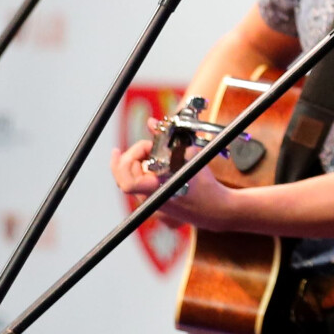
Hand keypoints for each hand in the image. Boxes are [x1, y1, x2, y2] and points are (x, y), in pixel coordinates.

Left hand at [109, 138, 241, 231]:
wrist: (216, 210)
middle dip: (132, 156)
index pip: (127, 182)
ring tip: (155, 152)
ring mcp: (152, 202)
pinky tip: (154, 161)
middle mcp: (151, 199)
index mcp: (158, 190)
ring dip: (138, 162)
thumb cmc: (207, 187)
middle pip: (126, 176)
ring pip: (133, 178)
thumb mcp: (191, 157)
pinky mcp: (155, 201)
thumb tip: (151, 123)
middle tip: (148, 146)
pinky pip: (141, 183)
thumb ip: (169, 140)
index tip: (117, 150)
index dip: (118, 165)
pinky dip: (144, 169)